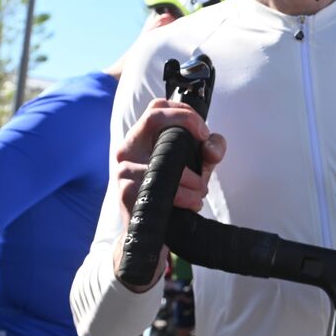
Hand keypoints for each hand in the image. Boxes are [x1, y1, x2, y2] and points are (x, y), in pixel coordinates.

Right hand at [113, 98, 226, 222]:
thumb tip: (210, 146)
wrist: (151, 228)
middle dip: (187, 137)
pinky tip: (192, 204)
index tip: (204, 132)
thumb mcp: (198, 166)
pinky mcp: (126, 191)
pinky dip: (184, 197)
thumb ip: (212, 150)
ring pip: (164, 161)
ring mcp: (123, 168)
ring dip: (192, 180)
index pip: (157, 107)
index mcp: (142, 136)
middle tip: (206, 163)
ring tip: (201, 191)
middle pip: (154, 119)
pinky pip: (161, 187)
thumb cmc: (174, 190)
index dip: (184, 112)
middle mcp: (128, 148)